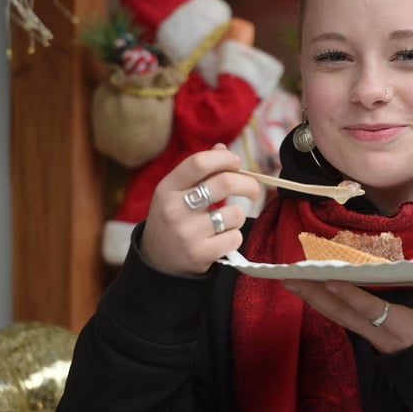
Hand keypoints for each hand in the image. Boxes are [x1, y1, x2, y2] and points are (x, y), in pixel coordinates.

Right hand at [140, 144, 261, 275]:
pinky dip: (234, 237)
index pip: (199, 162)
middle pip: (225, 183)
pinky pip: (235, 238)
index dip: (225, 158)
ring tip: (225, 222)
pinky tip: (220, 240)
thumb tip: (222, 148)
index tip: (237, 163)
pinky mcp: (199, 254)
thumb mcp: (175, 192)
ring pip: (235, 213)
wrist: (158, 263)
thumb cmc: (173, 219)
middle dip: (249, 184)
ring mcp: (186, 233)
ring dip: (238, 216)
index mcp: (167, 188)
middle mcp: (174, 209)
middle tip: (254, 190)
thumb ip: (198, 171)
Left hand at [282, 275, 412, 353]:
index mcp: (397, 325)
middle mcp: (377, 332)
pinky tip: (312, 296)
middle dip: (315, 294)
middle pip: (340, 311)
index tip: (328, 279)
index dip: (348, 294)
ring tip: (292, 283)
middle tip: (290, 278)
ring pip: (336, 316)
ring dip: (313, 299)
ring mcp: (370, 336)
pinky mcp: (368, 338)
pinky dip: (325, 306)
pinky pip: (341, 319)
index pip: (367, 307)